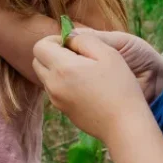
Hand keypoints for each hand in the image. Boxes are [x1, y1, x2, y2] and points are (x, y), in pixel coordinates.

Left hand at [33, 29, 162, 140]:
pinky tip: (87, 86)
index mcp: (62, 68)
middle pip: (38, 61)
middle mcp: (53, 85)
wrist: (124, 125)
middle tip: (78, 56)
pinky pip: (55, 90)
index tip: (74, 44)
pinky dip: (64, 83)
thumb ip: (84, 39)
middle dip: (52, 53)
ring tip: (84, 71)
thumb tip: (68, 37)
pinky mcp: (63, 111)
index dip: (55, 40)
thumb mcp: (107, 53)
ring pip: (45, 76)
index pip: (39, 46)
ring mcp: (56, 100)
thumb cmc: (120, 87)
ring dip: (58, 69)